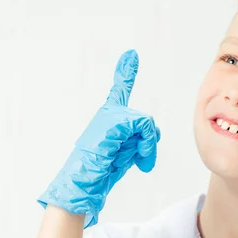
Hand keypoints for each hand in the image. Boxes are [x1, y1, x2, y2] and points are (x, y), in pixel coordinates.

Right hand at [38, 50, 160, 227]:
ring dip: (148, 146)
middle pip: (145, 120)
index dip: (125, 72)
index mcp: (109, 119)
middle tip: (142, 161)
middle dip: (149, 143)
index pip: (119, 90)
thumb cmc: (102, 172)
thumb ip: (139, 139)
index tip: (131, 55)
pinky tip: (140, 161)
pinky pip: (144, 126)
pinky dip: (147, 145)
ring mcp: (110, 116)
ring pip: (146, 123)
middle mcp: (108, 113)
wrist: (83, 183)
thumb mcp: (125, 153)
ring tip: (139, 162)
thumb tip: (155, 131)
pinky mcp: (114, 122)